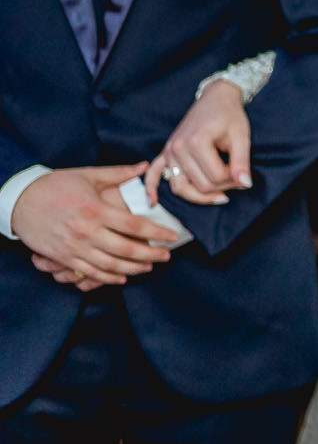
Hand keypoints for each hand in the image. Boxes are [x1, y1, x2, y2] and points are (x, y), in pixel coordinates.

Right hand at [13, 163, 176, 286]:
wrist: (19, 201)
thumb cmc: (55, 185)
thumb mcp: (87, 175)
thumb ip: (119, 173)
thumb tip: (145, 166)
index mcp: (95, 210)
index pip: (134, 226)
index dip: (157, 233)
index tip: (172, 237)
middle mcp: (86, 231)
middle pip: (126, 249)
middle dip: (150, 255)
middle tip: (166, 256)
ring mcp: (74, 247)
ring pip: (110, 264)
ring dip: (133, 268)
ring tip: (149, 266)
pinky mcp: (62, 257)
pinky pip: (89, 272)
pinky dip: (108, 277)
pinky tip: (122, 277)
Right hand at [145, 80, 251, 205]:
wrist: (215, 98)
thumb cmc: (230, 115)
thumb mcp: (241, 137)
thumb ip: (241, 162)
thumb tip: (246, 185)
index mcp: (196, 142)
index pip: (215, 177)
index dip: (233, 180)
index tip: (243, 174)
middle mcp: (178, 148)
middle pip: (199, 185)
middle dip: (222, 187)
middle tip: (236, 180)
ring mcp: (170, 151)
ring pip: (179, 187)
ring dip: (199, 196)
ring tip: (220, 195)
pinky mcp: (166, 152)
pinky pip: (154, 174)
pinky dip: (152, 188)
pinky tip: (152, 201)